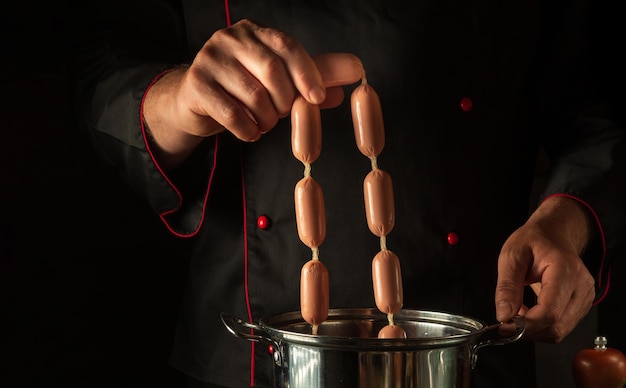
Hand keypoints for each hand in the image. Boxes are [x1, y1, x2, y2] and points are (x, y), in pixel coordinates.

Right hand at [142, 19, 363, 168]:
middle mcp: (230, 39)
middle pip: (271, 70)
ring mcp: (209, 59)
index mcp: (255, 32)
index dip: (306, 72)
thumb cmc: (242, 89)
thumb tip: (353, 74)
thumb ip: (314, 75)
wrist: (195, 101)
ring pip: (253, 95)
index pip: (286, 45)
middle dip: (285, 101)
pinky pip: (231, 113)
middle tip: (282, 115)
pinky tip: (251, 132)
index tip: (318, 98)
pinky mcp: (196, 85)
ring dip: (267, 119)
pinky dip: (248, 129)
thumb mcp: (280, 80)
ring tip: (265, 123)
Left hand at [494, 195, 595, 342]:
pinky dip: (542, 326)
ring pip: (560, 331)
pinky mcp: (582, 304)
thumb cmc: (534, 241)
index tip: (504, 326)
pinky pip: (563, 326)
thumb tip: (504, 315)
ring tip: (517, 313)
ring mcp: (585, 297)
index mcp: (565, 270)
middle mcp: (581, 286)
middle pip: (557, 326)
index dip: (526, 325)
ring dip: (535, 330)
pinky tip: (529, 313)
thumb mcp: (512, 256)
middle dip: (528, 331)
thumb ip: (507, 286)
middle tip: (506, 322)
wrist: (554, 234)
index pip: (550, 312)